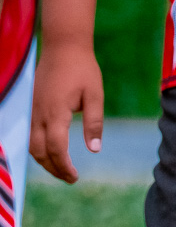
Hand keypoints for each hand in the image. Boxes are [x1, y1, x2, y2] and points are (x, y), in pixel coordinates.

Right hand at [30, 42, 105, 183]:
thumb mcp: (95, 96)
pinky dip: (38, 148)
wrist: (63, 47)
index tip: (75, 177)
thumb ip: (94, 123)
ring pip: (31, 144)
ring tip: (61, 170)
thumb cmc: (83, 70)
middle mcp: (39, 114)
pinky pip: (30, 134)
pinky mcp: (31, 106)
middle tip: (70, 179)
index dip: (64, 166)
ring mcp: (32, 110)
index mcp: (56, 113)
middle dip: (53, 168)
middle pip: (39, 151)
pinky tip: (51, 152)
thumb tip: (94, 150)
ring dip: (44, 160)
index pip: (56, 148)